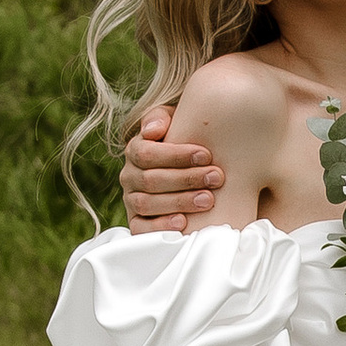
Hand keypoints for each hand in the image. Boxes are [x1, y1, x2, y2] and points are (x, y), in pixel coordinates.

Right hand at [122, 103, 221, 229]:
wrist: (195, 171)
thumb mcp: (177, 122)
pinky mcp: (137, 223)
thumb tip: (153, 130)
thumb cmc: (189, 143)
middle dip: (186, 179)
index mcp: (135, 151)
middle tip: (216, 178)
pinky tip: (183, 222)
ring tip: (208, 199)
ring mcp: (132, 201)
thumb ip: (162, 117)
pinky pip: (141, 228)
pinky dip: (161, 226)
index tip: (207, 155)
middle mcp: (129, 176)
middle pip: (151, 180)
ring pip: (147, 203)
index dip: (176, 155)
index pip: (147, 153)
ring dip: (180, 201)